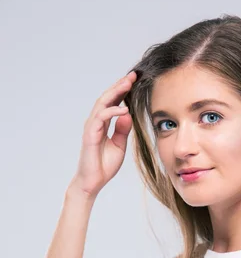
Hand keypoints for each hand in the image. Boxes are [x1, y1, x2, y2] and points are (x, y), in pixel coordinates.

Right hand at [70, 70, 136, 197]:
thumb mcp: (120, 145)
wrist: (93, 182)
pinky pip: (101, 118)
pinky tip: (124, 109)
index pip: (112, 102)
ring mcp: (92, 127)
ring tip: (128, 84)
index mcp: (103, 124)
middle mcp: (96, 122)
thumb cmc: (104, 165)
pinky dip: (112, 111)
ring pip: (102, 103)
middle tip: (132, 75)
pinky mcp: (90, 135)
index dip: (122, 91)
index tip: (134, 80)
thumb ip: (123, 130)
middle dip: (119, 86)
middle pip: (107, 98)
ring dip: (115, 93)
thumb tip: (128, 114)